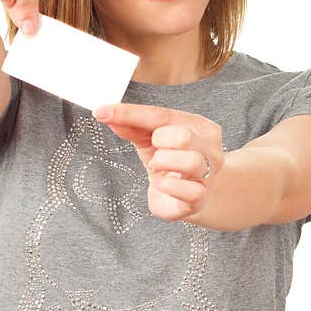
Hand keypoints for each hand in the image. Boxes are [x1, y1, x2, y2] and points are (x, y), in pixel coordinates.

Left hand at [92, 103, 224, 221]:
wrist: (190, 196)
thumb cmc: (171, 162)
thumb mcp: (149, 140)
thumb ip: (132, 126)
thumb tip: (107, 114)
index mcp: (197, 125)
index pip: (161, 115)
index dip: (129, 113)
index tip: (102, 113)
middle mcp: (209, 146)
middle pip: (181, 136)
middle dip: (159, 144)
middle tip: (155, 154)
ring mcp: (209, 173)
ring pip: (190, 161)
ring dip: (163, 164)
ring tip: (159, 168)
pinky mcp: (201, 197)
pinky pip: (188, 190)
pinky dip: (168, 186)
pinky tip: (163, 184)